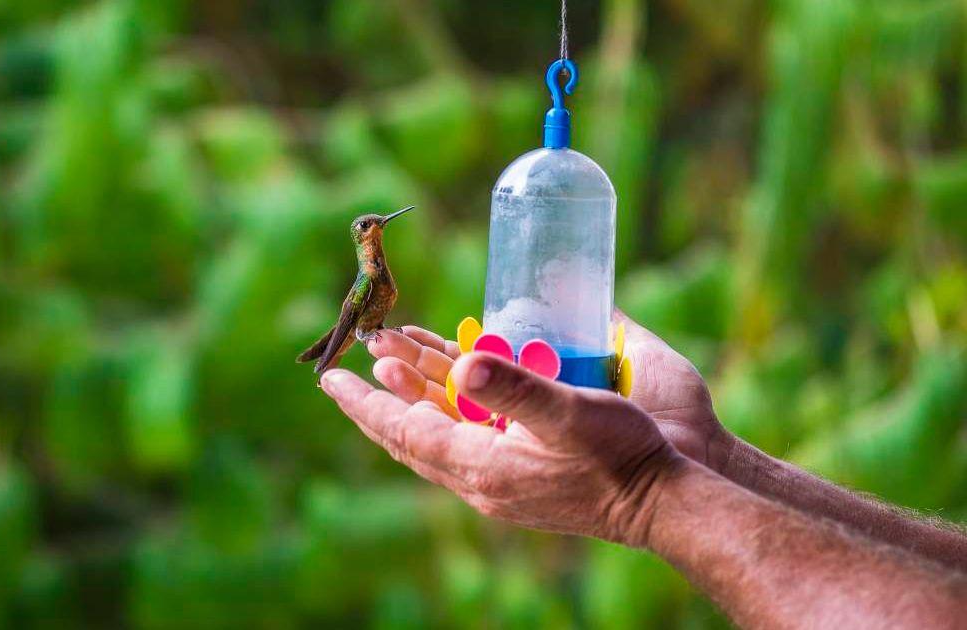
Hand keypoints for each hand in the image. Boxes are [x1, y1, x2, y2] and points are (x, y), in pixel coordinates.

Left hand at [320, 353, 683, 545]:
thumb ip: (515, 387)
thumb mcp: (569, 412)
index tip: (329, 379)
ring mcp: (496, 486)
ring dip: (404, 406)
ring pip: (432, 441)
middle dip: (373, 404)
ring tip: (383, 373)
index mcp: (480, 464)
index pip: (403, 429)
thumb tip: (464, 363)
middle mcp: (478, 480)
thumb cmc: (619, 455)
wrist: (658, 504)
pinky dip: (438, 418)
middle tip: (340, 377)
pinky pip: (459, 446)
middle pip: (407, 438)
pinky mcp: (514, 483)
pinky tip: (442, 401)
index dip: (364, 403)